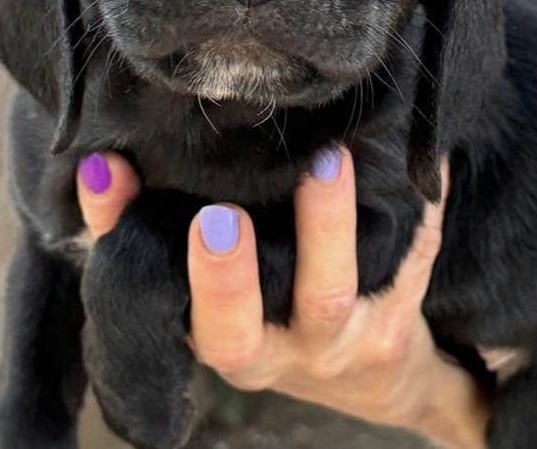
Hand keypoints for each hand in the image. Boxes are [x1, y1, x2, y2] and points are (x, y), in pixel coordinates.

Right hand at [77, 149, 489, 448]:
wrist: (372, 377)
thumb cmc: (278, 317)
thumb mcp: (217, 294)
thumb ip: (163, 233)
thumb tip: (109, 159)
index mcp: (213, 336)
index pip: (150, 288)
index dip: (118, 234)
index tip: (110, 173)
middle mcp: (267, 351)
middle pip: (238, 327)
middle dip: (223, 277)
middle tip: (217, 219)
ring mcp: (334, 346)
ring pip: (328, 296)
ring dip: (327, 226)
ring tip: (329, 160)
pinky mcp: (394, 330)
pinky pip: (408, 269)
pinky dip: (420, 216)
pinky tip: (426, 164)